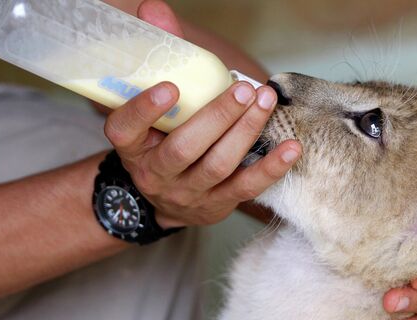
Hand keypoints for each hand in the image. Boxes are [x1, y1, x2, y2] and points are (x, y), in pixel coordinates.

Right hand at [103, 1, 300, 227]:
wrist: (166, 198)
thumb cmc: (161, 138)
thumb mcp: (151, 105)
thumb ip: (159, 55)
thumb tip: (155, 8)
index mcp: (132, 145)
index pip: (125, 129)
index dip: (144, 109)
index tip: (169, 87)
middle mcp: (156, 172)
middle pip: (184, 148)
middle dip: (216, 117)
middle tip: (243, 89)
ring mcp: (188, 191)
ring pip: (218, 165)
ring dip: (245, 132)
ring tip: (265, 102)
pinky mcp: (219, 203)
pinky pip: (246, 187)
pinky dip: (271, 167)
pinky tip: (291, 147)